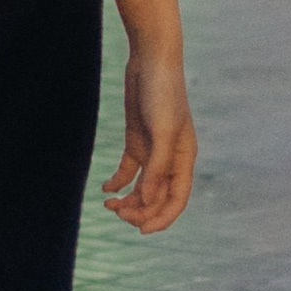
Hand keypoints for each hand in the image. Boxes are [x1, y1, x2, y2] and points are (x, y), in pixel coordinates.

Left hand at [104, 46, 195, 233]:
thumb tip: (149, 199)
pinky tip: (106, 189)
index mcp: (184, 159)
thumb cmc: (163, 93)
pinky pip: (129, 171)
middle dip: (140, 210)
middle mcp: (171, 159)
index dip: (162, 218)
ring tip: (109, 205)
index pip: (177, 199)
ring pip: (143, 188)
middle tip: (118, 213)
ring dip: (129, 200)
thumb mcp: (163, 131)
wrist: (151, 60)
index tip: (141, 230)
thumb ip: (158, 167)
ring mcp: (153, 150)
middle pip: (158, 197)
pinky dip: (118, 183)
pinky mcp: (137, 140)